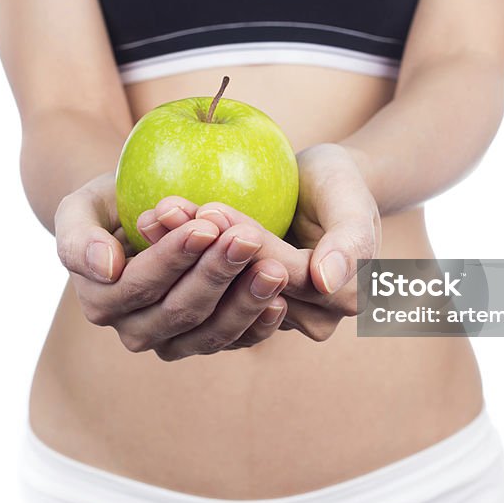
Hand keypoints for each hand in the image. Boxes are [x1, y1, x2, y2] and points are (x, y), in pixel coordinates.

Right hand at [54, 174, 288, 359]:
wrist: (139, 218)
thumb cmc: (110, 204)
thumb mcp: (81, 207)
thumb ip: (78, 237)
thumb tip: (106, 268)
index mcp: (102, 301)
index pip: (142, 283)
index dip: (175, 258)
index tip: (206, 226)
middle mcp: (135, 331)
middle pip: (181, 310)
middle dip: (217, 274)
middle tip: (249, 238)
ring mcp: (173, 343)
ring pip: (212, 333)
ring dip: (245, 302)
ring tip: (274, 268)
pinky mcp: (208, 342)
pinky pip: (237, 342)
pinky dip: (259, 324)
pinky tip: (280, 299)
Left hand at [145, 144, 379, 341]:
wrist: (321, 186)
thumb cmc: (339, 182)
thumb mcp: (349, 198)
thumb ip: (349, 241)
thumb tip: (327, 281)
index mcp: (343, 299)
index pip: (280, 274)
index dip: (241, 244)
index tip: (210, 210)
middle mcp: (311, 320)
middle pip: (244, 288)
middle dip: (203, 249)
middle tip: (169, 210)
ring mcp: (274, 318)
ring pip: (218, 295)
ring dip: (180, 255)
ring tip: (157, 214)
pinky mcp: (241, 310)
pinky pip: (205, 292)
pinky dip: (177, 260)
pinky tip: (154, 226)